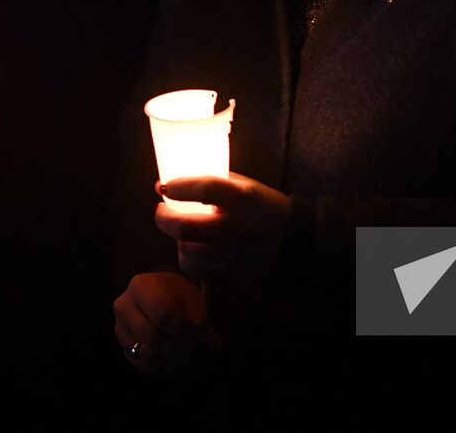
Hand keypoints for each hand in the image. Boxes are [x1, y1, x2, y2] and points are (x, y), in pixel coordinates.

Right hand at [113, 272, 216, 374]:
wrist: (158, 296)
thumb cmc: (177, 294)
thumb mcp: (191, 297)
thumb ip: (201, 318)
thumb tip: (217, 345)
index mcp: (141, 285)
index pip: (164, 313)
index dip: (185, 330)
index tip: (204, 339)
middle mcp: (123, 307)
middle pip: (154, 336)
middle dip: (180, 348)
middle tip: (202, 354)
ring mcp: (120, 328)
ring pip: (148, 354)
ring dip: (175, 361)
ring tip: (196, 359)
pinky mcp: (123, 347)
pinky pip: (144, 365)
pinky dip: (165, 368)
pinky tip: (181, 362)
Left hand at [154, 173, 291, 279]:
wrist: (294, 238)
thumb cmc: (267, 205)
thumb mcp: (246, 185)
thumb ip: (215, 183)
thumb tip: (176, 183)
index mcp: (242, 198)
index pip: (203, 189)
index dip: (178, 186)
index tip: (164, 186)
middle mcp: (236, 227)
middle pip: (185, 228)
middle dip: (164, 218)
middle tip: (161, 210)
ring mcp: (232, 253)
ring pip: (187, 251)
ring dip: (176, 238)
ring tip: (180, 229)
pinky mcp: (231, 271)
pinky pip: (196, 268)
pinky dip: (188, 257)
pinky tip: (192, 248)